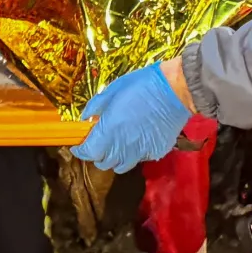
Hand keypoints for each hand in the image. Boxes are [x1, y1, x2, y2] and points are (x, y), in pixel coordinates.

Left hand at [73, 61, 194, 173]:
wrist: (174, 90)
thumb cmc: (140, 86)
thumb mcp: (112, 90)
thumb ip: (95, 107)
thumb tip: (85, 118)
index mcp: (109, 131)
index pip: (88, 152)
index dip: (80, 151)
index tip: (78, 146)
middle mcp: (123, 147)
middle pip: (103, 163)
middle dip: (97, 155)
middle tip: (98, 142)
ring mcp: (140, 152)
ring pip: (121, 166)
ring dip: (115, 159)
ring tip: (117, 146)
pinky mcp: (156, 152)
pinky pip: (140, 158)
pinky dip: (135, 153)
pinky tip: (138, 140)